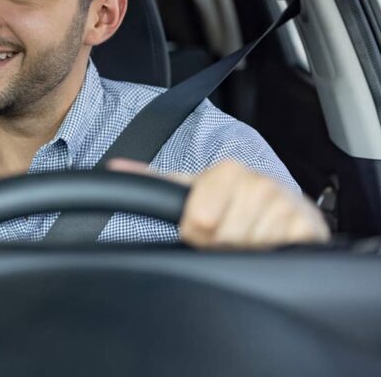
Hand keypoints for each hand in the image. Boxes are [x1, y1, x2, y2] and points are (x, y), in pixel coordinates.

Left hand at [108, 158, 329, 248]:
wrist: (284, 207)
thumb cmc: (231, 200)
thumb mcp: (193, 187)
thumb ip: (154, 180)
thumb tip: (112, 167)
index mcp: (226, 171)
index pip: (198, 220)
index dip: (196, 233)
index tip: (202, 227)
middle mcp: (257, 182)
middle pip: (222, 239)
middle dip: (221, 244)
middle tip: (228, 234)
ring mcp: (284, 202)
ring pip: (250, 248)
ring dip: (246, 251)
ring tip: (248, 236)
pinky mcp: (308, 225)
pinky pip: (281, 252)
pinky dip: (273, 254)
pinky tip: (271, 241)